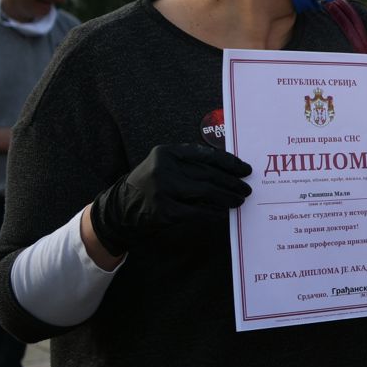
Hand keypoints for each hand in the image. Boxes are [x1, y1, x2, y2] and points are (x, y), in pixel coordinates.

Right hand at [90, 143, 251, 255]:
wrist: (120, 210)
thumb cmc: (150, 187)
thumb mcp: (164, 167)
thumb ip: (189, 164)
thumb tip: (228, 169)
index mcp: (166, 153)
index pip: (205, 155)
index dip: (229, 162)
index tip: (245, 169)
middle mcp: (164, 168)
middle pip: (208, 174)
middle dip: (232, 182)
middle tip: (247, 187)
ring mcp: (163, 189)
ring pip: (206, 192)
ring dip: (227, 196)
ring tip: (240, 199)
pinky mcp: (164, 210)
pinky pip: (197, 211)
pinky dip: (213, 212)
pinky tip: (223, 213)